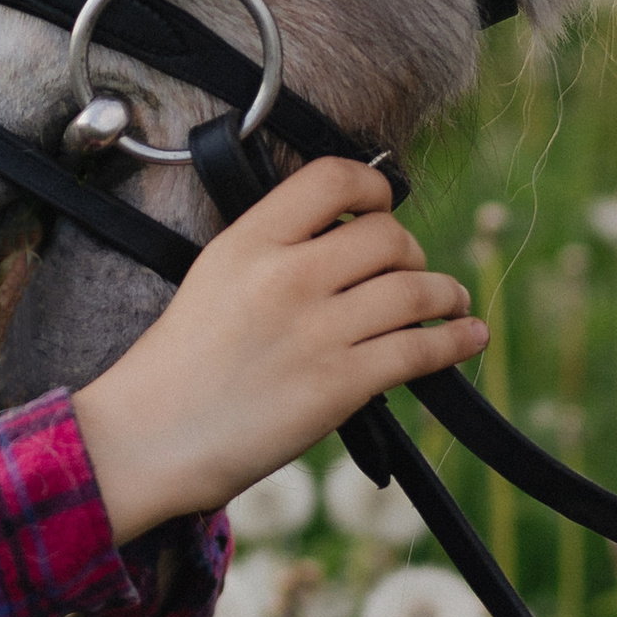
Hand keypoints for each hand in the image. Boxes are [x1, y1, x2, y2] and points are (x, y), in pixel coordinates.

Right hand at [67, 158, 484, 544]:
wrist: (148, 437)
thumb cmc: (176, 367)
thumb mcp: (213, 279)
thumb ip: (272, 251)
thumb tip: (346, 242)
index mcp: (249, 241)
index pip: (332, 179)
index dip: (373, 187)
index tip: (382, 205)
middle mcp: (287, 275)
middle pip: (387, 236)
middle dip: (410, 252)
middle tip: (409, 272)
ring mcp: (317, 330)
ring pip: (416, 290)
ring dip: (445, 294)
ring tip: (451, 302)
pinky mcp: (339, 384)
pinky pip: (421, 350)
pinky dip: (457, 340)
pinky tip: (469, 336)